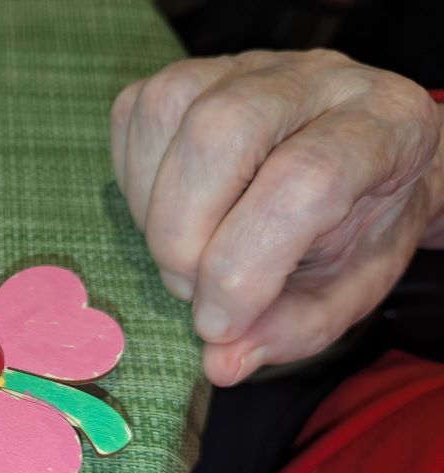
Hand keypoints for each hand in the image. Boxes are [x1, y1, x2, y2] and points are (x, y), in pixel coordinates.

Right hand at [111, 50, 443, 385]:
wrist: (356, 169)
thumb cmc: (353, 231)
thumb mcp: (345, 292)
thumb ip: (292, 330)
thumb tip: (220, 363)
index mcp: (381, 128)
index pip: (304, 181)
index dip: (243, 267)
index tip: (217, 327)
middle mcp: (316, 78)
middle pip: (222, 132)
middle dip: (183, 236)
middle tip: (191, 292)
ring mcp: (245, 67)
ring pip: (167, 112)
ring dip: (152, 211)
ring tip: (182, 254)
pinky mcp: (190, 74)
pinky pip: (136, 116)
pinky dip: (135, 182)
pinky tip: (166, 211)